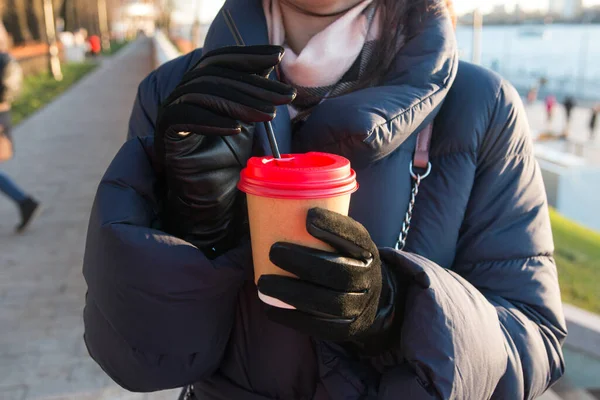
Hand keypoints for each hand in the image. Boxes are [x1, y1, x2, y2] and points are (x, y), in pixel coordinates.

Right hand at [155, 45, 295, 256]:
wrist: (209, 198)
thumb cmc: (228, 159)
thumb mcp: (246, 119)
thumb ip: (251, 93)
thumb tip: (270, 62)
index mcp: (200, 87)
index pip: (221, 60)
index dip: (249, 54)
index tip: (279, 54)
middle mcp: (182, 94)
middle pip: (215, 75)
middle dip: (254, 84)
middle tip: (286, 97)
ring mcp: (171, 113)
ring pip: (202, 93)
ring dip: (240, 103)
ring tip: (270, 116)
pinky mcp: (165, 135)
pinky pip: (184, 118)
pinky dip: (212, 122)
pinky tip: (237, 129)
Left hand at [257, 208, 404, 349]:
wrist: (373, 300)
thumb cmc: (346, 262)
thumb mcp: (347, 243)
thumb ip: (324, 230)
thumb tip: (277, 205)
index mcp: (368, 251)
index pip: (357, 237)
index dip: (335, 227)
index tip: (308, 216)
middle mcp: (370, 278)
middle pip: (339, 272)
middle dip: (304, 261)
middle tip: (273, 251)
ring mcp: (360, 307)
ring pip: (328, 303)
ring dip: (293, 292)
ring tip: (263, 283)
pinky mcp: (347, 329)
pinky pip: (320, 327)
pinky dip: (292, 318)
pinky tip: (270, 308)